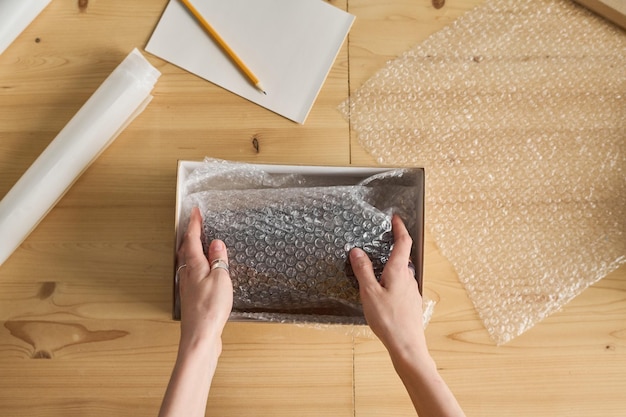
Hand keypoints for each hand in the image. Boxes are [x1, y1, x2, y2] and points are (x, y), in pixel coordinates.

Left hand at [177, 207, 232, 349]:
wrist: (200, 337)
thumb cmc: (210, 309)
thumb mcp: (221, 279)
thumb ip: (218, 260)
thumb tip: (217, 244)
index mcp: (194, 266)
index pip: (193, 239)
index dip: (195, 224)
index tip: (196, 211)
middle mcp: (187, 275)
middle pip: (186, 249)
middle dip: (190, 235)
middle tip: (195, 223)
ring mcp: (188, 287)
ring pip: (187, 262)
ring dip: (191, 249)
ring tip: (197, 242)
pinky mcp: (192, 298)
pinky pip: (192, 274)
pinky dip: (196, 265)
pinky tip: (202, 271)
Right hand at [349, 215, 426, 356]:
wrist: (407, 346)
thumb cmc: (389, 320)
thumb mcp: (369, 293)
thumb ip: (363, 270)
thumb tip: (357, 251)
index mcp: (399, 271)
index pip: (403, 242)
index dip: (400, 228)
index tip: (395, 218)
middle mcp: (409, 278)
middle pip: (403, 256)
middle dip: (394, 245)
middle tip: (383, 238)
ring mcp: (412, 291)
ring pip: (402, 272)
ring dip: (392, 264)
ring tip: (377, 265)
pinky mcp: (411, 303)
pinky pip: (402, 285)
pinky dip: (392, 279)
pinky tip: (382, 290)